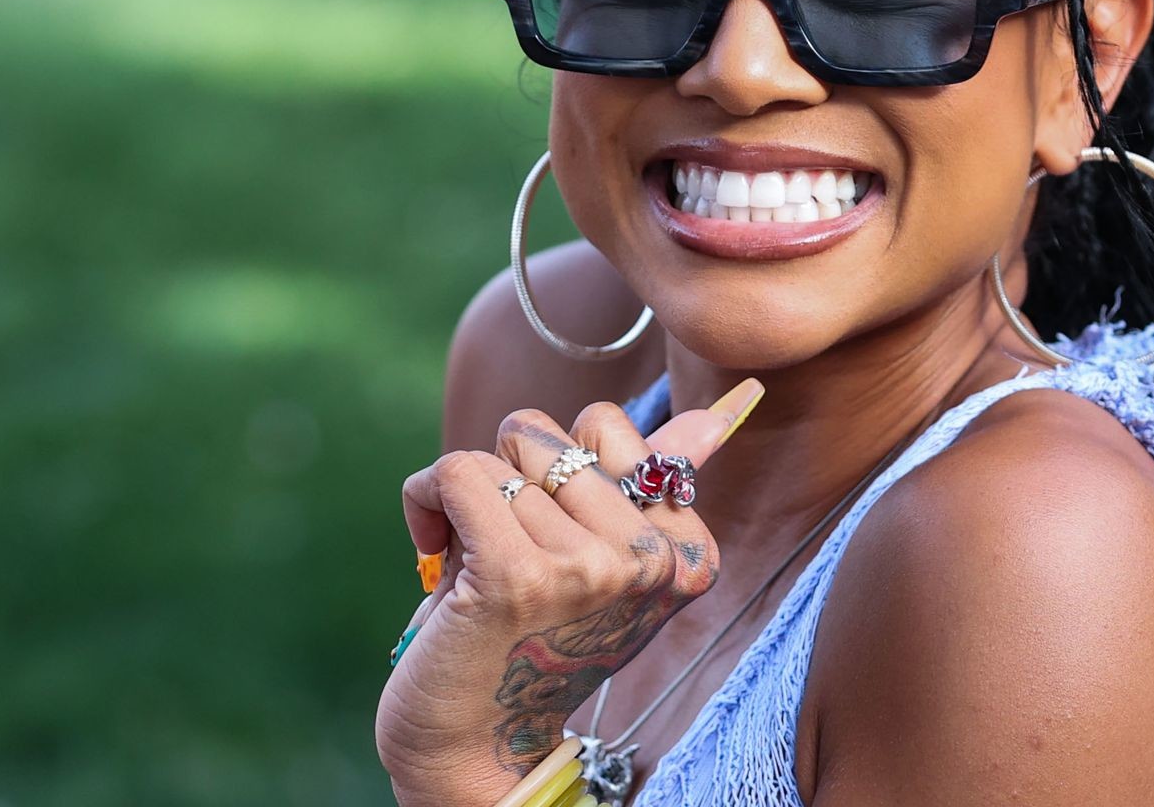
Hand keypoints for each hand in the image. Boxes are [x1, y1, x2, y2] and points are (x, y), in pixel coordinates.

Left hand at [376, 377, 764, 805]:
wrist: (471, 745)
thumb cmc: (532, 639)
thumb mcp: (607, 558)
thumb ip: (657, 481)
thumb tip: (728, 407)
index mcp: (686, 552)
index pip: (606, 426)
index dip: (558, 473)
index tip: (559, 547)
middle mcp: (650, 560)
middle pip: (550, 434)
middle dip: (513, 482)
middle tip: (515, 558)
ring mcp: (589, 567)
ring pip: (502, 453)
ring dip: (470, 501)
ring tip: (480, 567)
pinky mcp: (519, 573)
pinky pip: (456, 472)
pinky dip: (424, 501)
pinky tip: (436, 554)